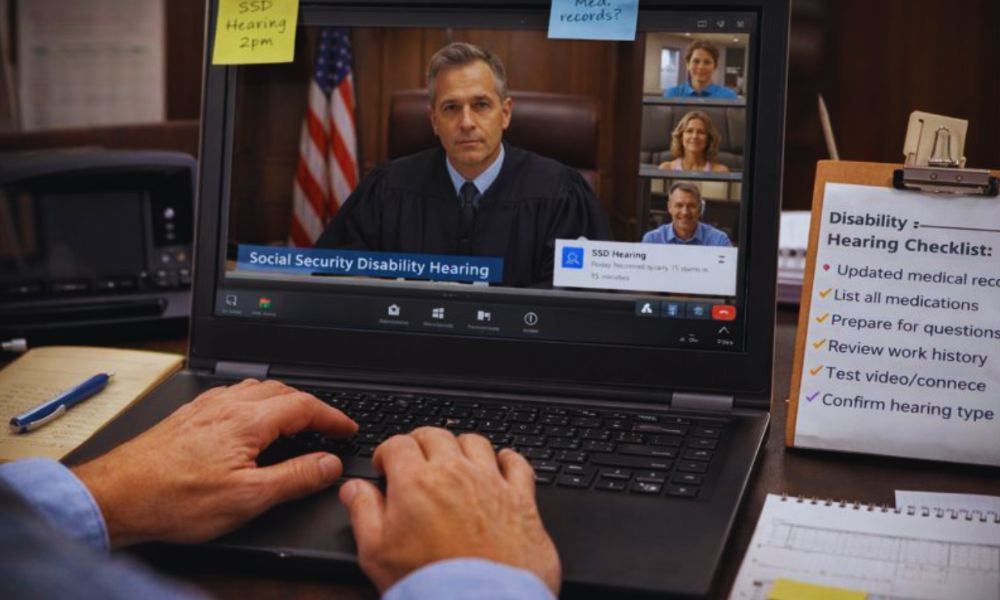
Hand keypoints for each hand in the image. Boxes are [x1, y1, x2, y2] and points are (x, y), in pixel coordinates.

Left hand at [73, 379, 356, 547]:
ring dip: (283, 399)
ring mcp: (205, 407)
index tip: (348, 429)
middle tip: (328, 425)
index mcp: (248, 420)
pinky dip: (255, 401)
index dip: (333, 417)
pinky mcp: (188, 416)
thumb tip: (329, 463)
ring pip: (256, 388)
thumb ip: (295, 477)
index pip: (305, 406)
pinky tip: (248, 418)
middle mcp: (227, 405)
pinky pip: (231, 395)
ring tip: (295, 418)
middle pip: (283, 390)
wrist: (117, 496)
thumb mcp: (248, 498)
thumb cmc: (174, 499)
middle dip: (312, 405)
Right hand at [339, 427, 560, 594]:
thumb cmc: (430, 583)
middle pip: (436, 436)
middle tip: (416, 458)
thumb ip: (363, 512)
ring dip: (461, 446)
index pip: (398, 444)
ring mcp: (491, 482)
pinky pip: (517, 463)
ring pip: (475, 442)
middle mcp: (455, 472)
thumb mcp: (377, 553)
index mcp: (416, 481)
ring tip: (454, 460)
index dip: (387, 451)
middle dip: (421, 442)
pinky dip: (508, 458)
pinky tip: (502, 462)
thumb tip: (353, 489)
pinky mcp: (521, 498)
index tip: (386, 464)